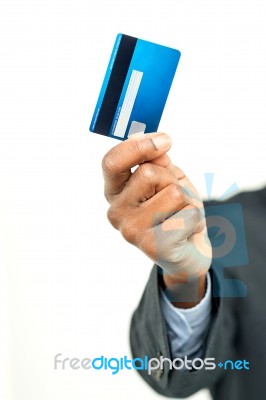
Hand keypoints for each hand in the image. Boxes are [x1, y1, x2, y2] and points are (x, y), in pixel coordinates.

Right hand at [102, 132, 211, 305]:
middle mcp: (116, 211)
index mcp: (116, 191)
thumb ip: (159, 163)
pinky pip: (187, 215)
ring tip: (181, 216)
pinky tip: (186, 232)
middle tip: (175, 199)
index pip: (112, 162)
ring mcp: (131, 231)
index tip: (165, 141)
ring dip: (187, 201)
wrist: (189, 251)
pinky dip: (195, 219)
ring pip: (173, 193)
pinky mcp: (153, 247)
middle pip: (149, 173)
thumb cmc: (176, 212)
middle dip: (172, 180)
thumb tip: (158, 149)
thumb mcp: (168, 179)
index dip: (137, 146)